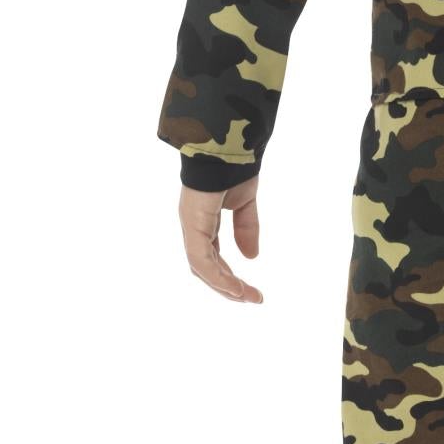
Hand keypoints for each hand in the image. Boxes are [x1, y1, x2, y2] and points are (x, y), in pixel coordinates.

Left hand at [180, 175, 263, 302]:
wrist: (227, 145)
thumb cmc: (233, 166)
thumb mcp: (245, 203)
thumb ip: (246, 229)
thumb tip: (251, 257)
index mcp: (203, 221)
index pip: (212, 257)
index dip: (229, 276)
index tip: (251, 290)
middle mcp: (194, 226)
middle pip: (205, 268)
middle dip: (228, 286)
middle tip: (251, 298)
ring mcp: (191, 225)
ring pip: (202, 268)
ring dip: (225, 286)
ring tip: (247, 297)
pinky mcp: (194, 224)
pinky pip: (202, 259)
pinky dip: (217, 276)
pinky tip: (235, 287)